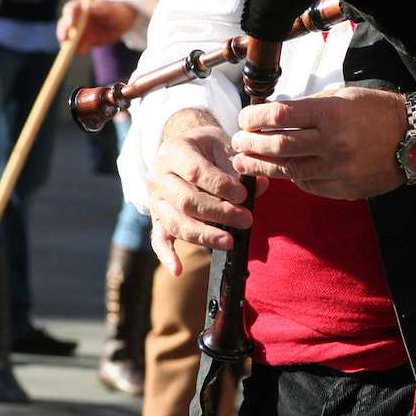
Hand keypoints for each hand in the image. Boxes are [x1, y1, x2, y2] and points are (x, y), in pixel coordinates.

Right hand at [56, 0, 136, 54]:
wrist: (122, 22)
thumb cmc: (116, 10)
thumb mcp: (111, 9)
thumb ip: (99, 8)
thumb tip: (87, 8)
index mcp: (81, 5)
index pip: (70, 9)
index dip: (68, 17)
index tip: (70, 25)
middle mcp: (76, 18)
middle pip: (65, 24)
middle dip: (63, 32)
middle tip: (65, 39)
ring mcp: (79, 30)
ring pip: (69, 37)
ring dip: (69, 43)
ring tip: (77, 48)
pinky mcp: (84, 41)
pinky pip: (78, 46)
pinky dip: (79, 50)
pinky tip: (83, 52)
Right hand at [147, 116, 267, 274]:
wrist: (186, 146)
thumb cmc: (209, 147)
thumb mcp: (224, 147)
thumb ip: (240, 167)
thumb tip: (260, 186)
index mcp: (175, 151)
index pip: (195, 172)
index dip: (220, 186)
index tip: (243, 195)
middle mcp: (159, 176)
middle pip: (186, 201)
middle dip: (219, 213)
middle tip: (246, 220)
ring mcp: (155, 199)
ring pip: (175, 222)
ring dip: (204, 235)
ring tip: (229, 242)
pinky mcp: (157, 218)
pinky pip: (158, 238)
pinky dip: (167, 255)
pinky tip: (178, 270)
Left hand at [230, 87, 406, 198]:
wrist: (414, 139)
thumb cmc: (377, 112)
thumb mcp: (342, 96)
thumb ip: (308, 107)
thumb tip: (274, 116)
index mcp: (330, 113)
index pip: (278, 116)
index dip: (254, 118)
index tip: (244, 118)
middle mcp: (332, 143)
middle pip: (277, 146)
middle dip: (250, 145)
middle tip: (237, 143)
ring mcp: (337, 169)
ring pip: (288, 170)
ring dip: (260, 167)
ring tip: (243, 163)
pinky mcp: (342, 189)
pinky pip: (307, 184)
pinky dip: (291, 177)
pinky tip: (281, 171)